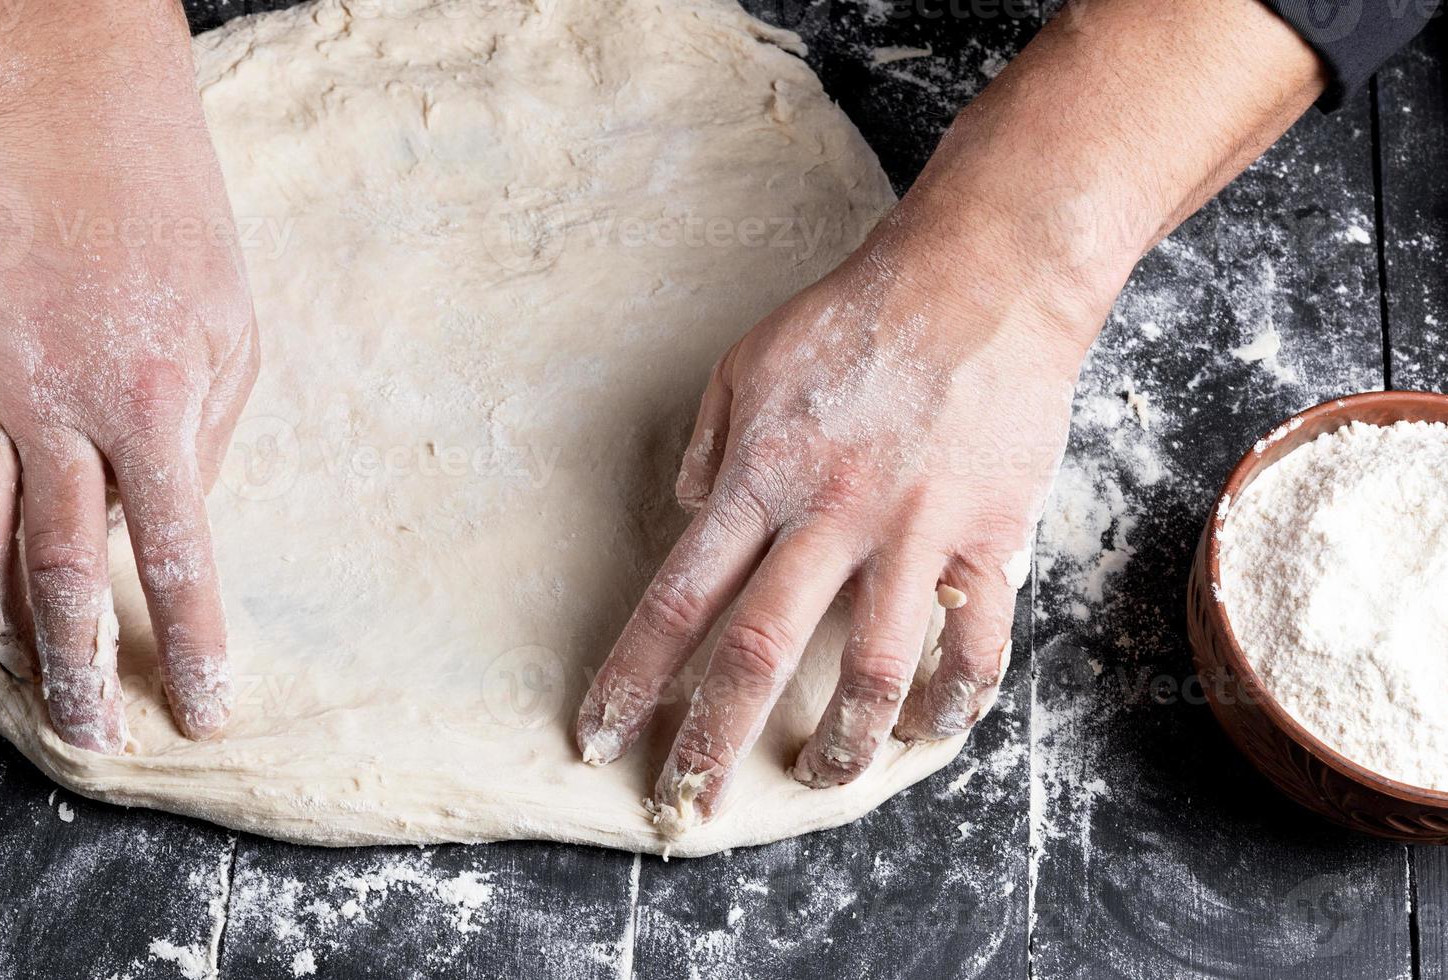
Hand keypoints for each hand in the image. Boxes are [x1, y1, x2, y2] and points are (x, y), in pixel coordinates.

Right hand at [0, 4, 256, 752]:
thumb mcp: (232, 340)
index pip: (177, 557)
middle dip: (76, 666)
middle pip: (59, 570)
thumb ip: (200, 441)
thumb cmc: (181, 232)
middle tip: (92, 736)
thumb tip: (163, 527)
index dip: (193, 644)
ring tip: (18, 673)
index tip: (204, 711)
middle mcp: (59, 409)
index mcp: (155, 407)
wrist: (85, 128)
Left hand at [574, 222, 1085, 828]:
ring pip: (870, 670)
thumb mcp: (749, 362)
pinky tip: (930, 729)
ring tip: (819, 779)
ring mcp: (913, 531)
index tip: (599, 734)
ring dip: (842, 746)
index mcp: (760, 475)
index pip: (679, 599)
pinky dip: (952, 699)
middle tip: (686, 806)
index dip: (632, 677)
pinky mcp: (988, 536)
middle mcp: (829, 515)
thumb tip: (685, 509)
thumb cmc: (857, 316)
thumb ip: (709, 443)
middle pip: (757, 654)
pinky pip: (975, 642)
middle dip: (712, 742)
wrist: (981, 278)